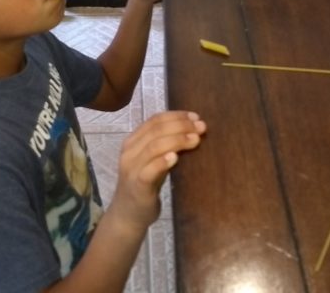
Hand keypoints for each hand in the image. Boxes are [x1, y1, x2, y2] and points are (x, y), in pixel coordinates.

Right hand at [106, 111, 205, 231]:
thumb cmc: (145, 185)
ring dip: (177, 140)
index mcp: (133, 141)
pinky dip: (163, 161)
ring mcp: (131, 168)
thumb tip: (193, 130)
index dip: (176, 116)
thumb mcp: (153, 161)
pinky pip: (149, 170)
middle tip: (201, 127)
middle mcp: (129, 152)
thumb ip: (165, 146)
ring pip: (154, 146)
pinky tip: (175, 158)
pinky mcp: (137, 185)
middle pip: (156, 130)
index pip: (154, 120)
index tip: (196, 117)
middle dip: (181, 126)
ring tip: (195, 139)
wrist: (128, 214)